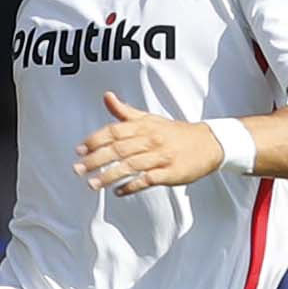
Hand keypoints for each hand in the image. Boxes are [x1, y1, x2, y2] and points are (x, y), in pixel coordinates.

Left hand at [73, 93, 222, 196]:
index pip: (114, 131)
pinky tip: (118, 191)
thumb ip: (125, 112)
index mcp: (144, 126)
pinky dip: (132, 186)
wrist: (209, 143)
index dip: (95, 140)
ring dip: (109, 176)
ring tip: (92, 185)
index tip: (79, 150)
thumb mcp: (149, 119)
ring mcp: (161, 156)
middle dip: (96, 160)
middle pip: (118, 149)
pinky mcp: (171, 172)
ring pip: (131, 165)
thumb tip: (107, 97)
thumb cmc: (173, 132)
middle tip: (78, 169)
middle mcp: (151, 139)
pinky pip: (148, 179)